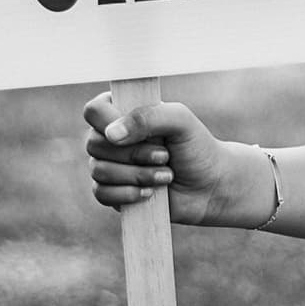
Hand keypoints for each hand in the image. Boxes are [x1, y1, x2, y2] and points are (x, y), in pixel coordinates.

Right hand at [84, 92, 242, 225]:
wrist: (210, 186)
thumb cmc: (196, 147)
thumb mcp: (181, 122)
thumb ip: (149, 117)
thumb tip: (111, 135)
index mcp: (124, 112)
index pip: (94, 111)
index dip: (109, 123)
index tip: (136, 134)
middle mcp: (112, 138)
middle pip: (94, 144)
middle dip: (133, 154)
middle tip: (165, 156)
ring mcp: (110, 166)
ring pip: (98, 171)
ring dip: (137, 175)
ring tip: (167, 176)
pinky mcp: (113, 192)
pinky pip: (101, 194)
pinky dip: (127, 194)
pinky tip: (150, 193)